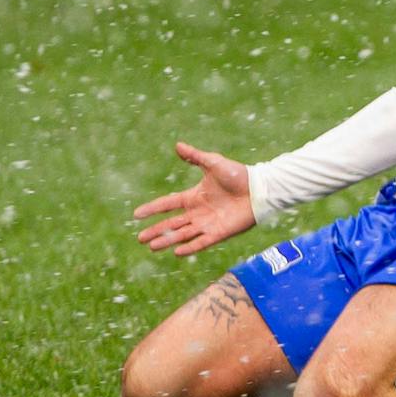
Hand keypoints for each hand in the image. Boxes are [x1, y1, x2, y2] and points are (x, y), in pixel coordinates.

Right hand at [132, 141, 254, 256]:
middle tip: (140, 238)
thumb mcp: (214, 163)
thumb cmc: (238, 175)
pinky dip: (190, 247)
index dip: (153, 209)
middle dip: (156, 230)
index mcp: (194, 196)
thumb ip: (195, 156)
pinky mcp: (219, 233)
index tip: (136, 214)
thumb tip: (177, 145)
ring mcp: (208, 224)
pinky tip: (176, 252)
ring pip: (183, 234)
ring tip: (151, 246)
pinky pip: (201, 242)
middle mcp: (198, 212)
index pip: (168, 204)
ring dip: (167, 240)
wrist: (259, 188)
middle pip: (172, 223)